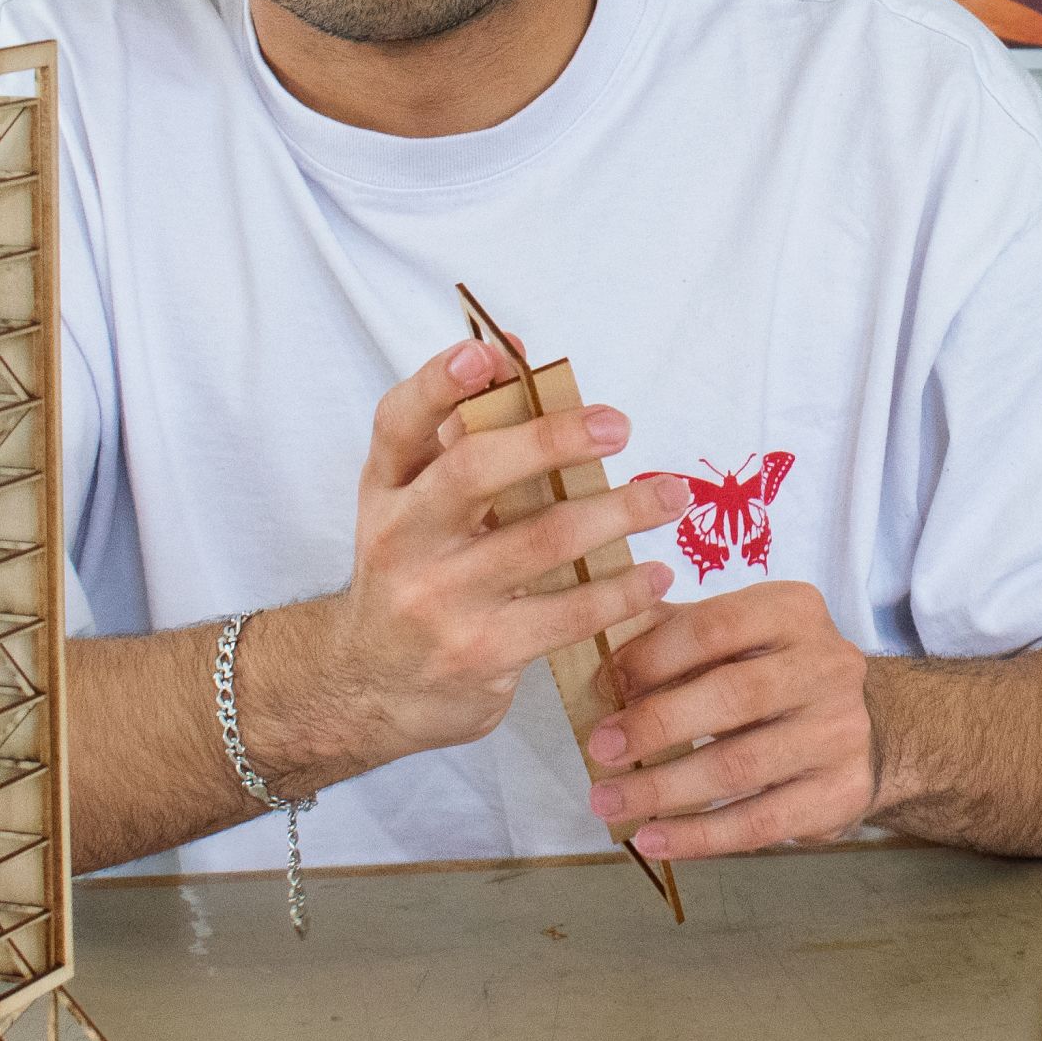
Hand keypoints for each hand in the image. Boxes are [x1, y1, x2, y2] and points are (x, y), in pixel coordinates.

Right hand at [288, 342, 683, 782]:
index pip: (399, 422)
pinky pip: (566, 613)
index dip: (438, 383)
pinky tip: (656, 577)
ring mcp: (437, 598)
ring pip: (541, 540)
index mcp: (386, 488)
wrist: (371, 687)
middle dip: (553, 439)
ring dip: (620, 512)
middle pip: (473, 471)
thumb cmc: (414, 572)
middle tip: (620, 426)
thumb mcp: (415, 503)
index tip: (489, 355)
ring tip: (671, 498)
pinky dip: (621, 591)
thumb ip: (459, 433)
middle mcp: (400, 537)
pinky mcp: (478, 652)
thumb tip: (513, 353)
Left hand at [582, 580, 875, 860]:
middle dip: (656, 724)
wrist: (866, 727)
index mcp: (795, 612)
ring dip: (664, 788)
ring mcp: (842, 731)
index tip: (603, 686)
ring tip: (609, 802)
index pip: (717, 626)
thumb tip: (599, 656)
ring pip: (742, 766)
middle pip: (734, 695)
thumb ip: (673, 635)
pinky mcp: (842, 792)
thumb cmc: (774, 675)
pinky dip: (699, 835)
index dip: (653, 656)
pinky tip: (652, 839)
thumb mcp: (736, 638)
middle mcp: (829, 666)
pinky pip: (761, 822)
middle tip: (600, 749)